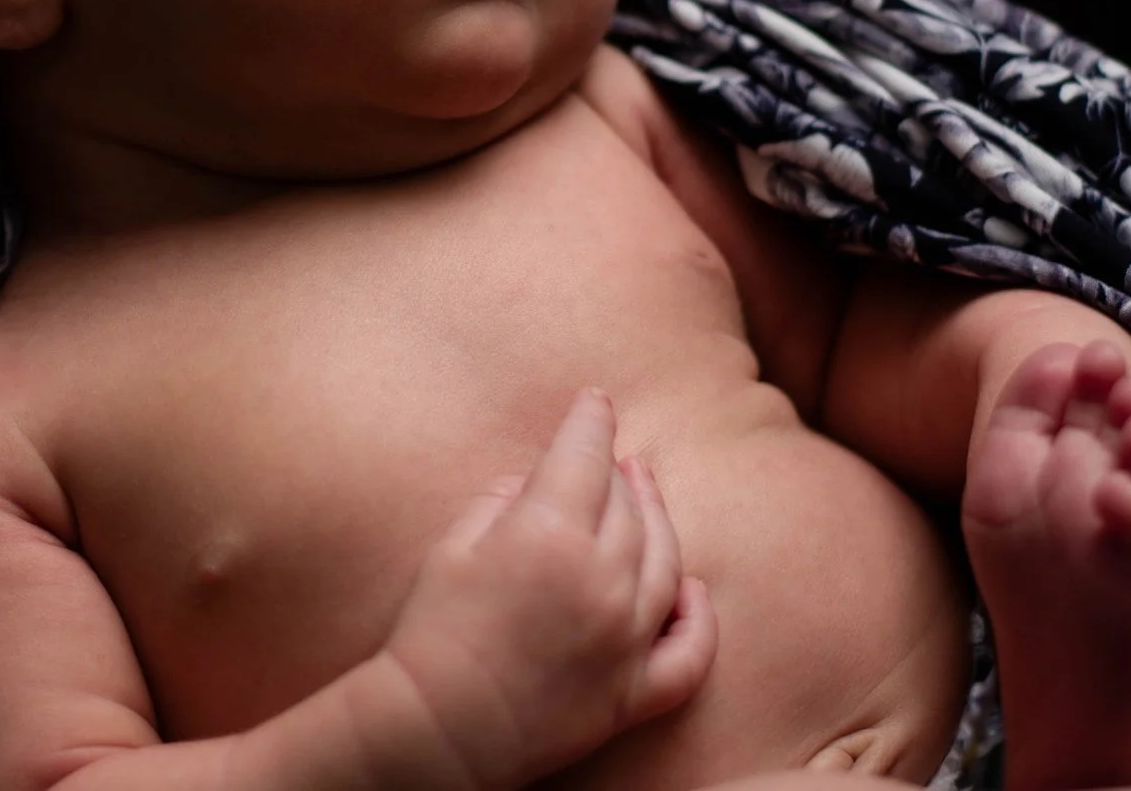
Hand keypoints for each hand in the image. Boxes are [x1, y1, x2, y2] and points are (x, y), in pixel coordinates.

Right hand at [381, 388, 717, 789]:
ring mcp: (625, 641)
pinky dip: (698, 616)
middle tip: (609, 453)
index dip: (591, 420)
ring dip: (657, 517)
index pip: (586, 454)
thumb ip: (503, 498)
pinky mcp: (633, 694)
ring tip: (644, 491)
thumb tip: (539, 482)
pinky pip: (691, 651)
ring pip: (666, 559)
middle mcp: (601, 582)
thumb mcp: (453, 544)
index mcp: (549, 535)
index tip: (594, 400)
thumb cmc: (432, 632)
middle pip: (626, 503)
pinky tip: (692, 589)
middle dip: (616, 469)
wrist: (436, 730)